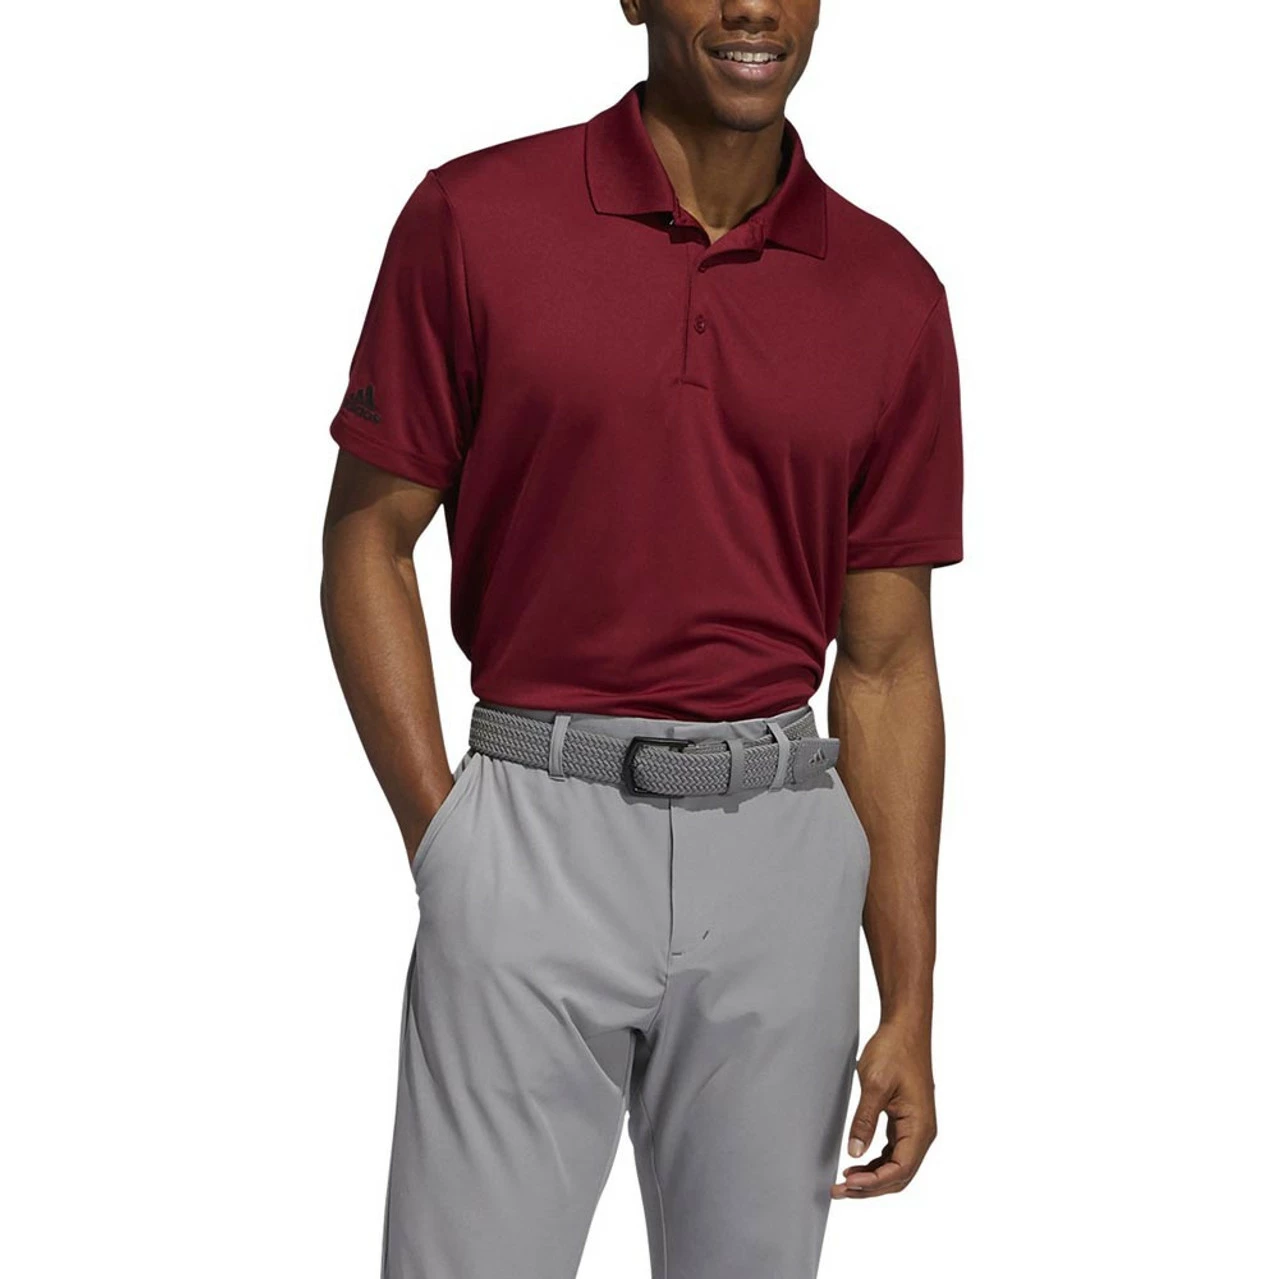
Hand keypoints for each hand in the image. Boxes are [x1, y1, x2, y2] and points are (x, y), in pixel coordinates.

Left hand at [831, 1022, 935, 1198]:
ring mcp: (915, 1128)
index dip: (874, 1182)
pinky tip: (858, 1164)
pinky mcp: (906, 1121)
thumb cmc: (895, 1050)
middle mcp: (922, 1132)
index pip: (900, 1170)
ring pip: (896, 1167)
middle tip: (840, 1190)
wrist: (905, 1028)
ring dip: (872, 1178)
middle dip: (870, 1188)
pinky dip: (876, 1164)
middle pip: (899, 1176)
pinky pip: (894, 1153)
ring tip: (845, 1182)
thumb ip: (865, 1120)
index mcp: (920, 1127)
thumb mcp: (875, 1085)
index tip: (847, 1182)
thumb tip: (855, 1152)